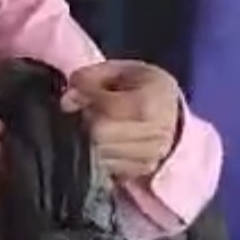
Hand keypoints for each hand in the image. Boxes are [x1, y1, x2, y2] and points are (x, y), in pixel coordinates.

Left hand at [62, 60, 180, 181]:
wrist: (172, 110)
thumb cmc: (142, 85)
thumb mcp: (120, 70)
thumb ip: (91, 78)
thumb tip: (67, 100)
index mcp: (151, 100)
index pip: (107, 108)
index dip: (87, 99)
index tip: (79, 93)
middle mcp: (156, 132)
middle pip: (100, 134)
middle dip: (85, 122)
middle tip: (87, 112)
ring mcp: (151, 155)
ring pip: (101, 154)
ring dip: (90, 140)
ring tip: (97, 126)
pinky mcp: (143, 170)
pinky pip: (108, 168)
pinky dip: (99, 155)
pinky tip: (104, 141)